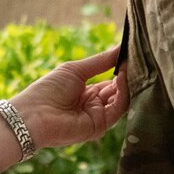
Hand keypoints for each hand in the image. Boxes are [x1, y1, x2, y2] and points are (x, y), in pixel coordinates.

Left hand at [0, 46, 128, 168]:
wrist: (33, 115)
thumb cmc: (48, 89)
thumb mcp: (76, 70)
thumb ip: (101, 61)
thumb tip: (122, 47)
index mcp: (86, 93)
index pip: (111, 82)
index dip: (121, 69)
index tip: (132, 55)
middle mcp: (94, 105)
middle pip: (119, 91)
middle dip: (128, 75)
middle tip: (139, 59)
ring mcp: (97, 117)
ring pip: (121, 100)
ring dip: (127, 83)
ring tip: (131, 65)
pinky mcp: (99, 126)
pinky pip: (117, 109)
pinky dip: (123, 93)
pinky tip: (123, 77)